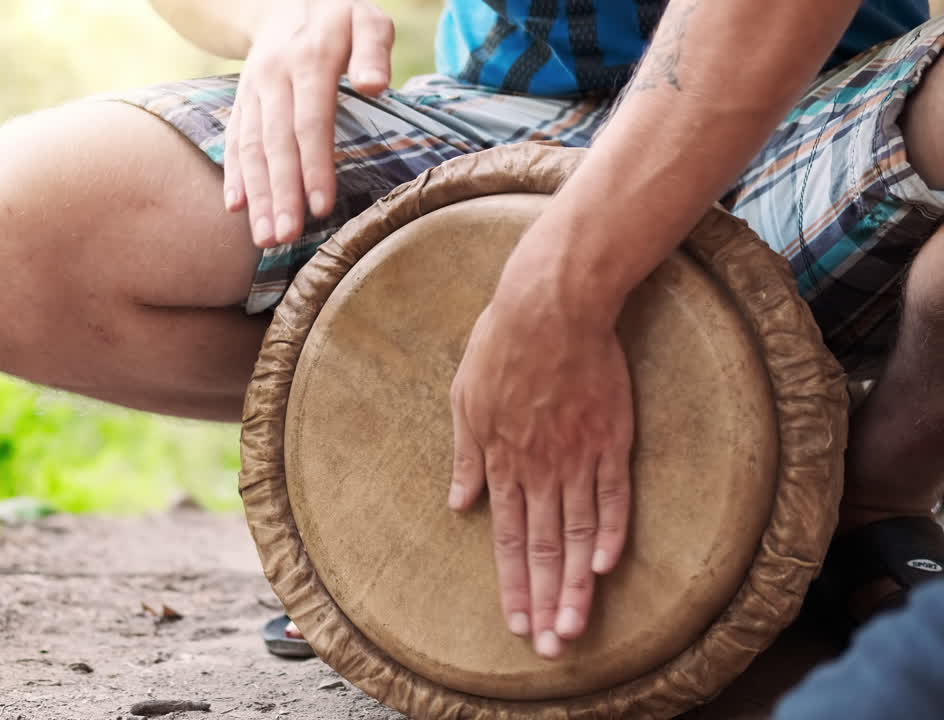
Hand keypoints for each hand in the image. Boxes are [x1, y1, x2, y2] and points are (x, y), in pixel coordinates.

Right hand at [224, 0, 393, 247]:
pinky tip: (236, 208)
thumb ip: (374, 49)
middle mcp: (274, 78)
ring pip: (251, 148)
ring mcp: (253, 91)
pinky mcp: (242, 102)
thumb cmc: (341, 16)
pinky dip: (233, 174)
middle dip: (280, 194)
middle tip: (284, 238)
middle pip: (275, 144)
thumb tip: (376, 84)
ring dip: (257, 196)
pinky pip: (234, 140)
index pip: (310, 123)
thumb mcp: (367, 19)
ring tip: (264, 238)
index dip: (314, 167)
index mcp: (309, 61)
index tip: (320, 207)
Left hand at [448, 269, 633, 659]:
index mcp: (500, 460)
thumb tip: (459, 504)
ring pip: (578, 533)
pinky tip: (607, 566)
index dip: (513, 583)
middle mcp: (539, 467)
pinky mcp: (611, 436)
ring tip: (577, 626)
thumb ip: (465, 457)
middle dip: (545, 602)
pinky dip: (610, 531)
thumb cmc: (501, 347)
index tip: (516, 622)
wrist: (551, 306)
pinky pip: (614, 494)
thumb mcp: (463, 400)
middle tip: (550, 647)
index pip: (508, 538)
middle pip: (544, 547)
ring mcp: (578, 455)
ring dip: (577, 584)